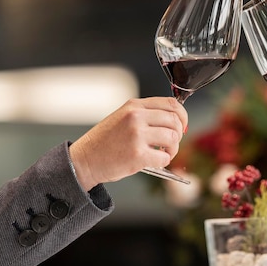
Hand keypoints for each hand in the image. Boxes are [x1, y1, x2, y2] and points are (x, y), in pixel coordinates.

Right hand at [69, 97, 187, 190]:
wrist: (84, 160)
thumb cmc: (104, 142)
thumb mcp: (122, 118)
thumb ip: (145, 115)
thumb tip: (174, 121)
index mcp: (134, 106)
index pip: (171, 103)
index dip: (182, 115)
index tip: (182, 125)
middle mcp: (136, 117)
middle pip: (175, 120)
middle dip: (179, 134)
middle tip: (171, 143)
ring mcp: (137, 135)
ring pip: (173, 138)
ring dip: (172, 149)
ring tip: (163, 153)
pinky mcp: (138, 155)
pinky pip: (164, 157)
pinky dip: (163, 161)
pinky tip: (154, 162)